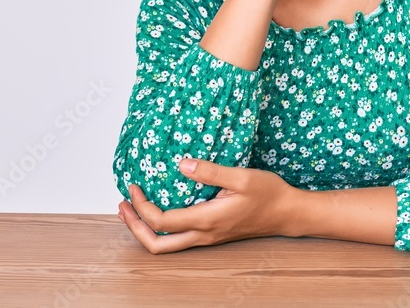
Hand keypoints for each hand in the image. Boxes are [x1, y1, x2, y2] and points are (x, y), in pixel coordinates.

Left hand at [117, 158, 301, 253]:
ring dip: (145, 230)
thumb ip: (210, 171)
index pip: (163, 221)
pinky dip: (161, 227)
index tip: (134, 187)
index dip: (142, 207)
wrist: (287, 213)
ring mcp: (208, 237)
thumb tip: (181, 164)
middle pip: (157, 245)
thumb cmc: (268, 194)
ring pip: (167, 245)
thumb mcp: (242, 177)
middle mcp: (204, 234)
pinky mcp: (212, 234)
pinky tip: (160, 208)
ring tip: (133, 209)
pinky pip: (178, 238)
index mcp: (207, 220)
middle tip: (123, 206)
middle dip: (134, 227)